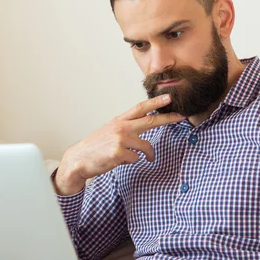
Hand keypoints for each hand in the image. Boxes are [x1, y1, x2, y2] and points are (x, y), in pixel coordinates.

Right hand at [54, 95, 185, 195]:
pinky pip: (135, 159)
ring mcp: (120, 140)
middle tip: (181, 115)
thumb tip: (143, 132)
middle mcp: (121, 128)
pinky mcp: (119, 153)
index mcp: (119, 121)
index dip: (155, 102)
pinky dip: (130, 162)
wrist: (78, 160)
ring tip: (146, 158)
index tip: (169, 97)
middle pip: (150, 121)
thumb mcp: (109, 132)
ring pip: (146, 146)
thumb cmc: (95, 148)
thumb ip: (126, 129)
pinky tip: (119, 161)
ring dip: (147, 155)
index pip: (140, 108)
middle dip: (167, 118)